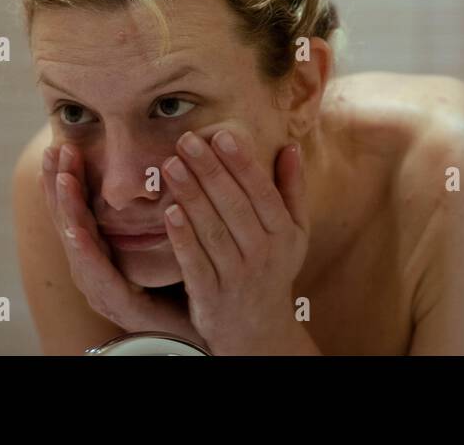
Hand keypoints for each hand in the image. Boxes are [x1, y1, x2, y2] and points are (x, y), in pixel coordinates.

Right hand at [40, 142, 208, 350]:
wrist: (205, 325)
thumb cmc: (187, 277)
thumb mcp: (171, 231)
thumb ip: (162, 200)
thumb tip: (169, 154)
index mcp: (106, 251)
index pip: (81, 208)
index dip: (69, 178)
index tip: (62, 143)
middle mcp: (98, 270)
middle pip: (71, 221)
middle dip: (61, 186)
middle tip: (56, 150)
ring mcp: (105, 289)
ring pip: (79, 243)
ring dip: (68, 210)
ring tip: (62, 179)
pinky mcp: (122, 305)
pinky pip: (100, 274)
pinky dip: (86, 250)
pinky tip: (77, 229)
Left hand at [161, 127, 314, 354]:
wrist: (258, 329)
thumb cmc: (274, 266)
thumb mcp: (295, 230)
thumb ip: (292, 188)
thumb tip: (290, 146)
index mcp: (283, 233)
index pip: (262, 192)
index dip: (242, 163)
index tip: (223, 135)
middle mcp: (263, 254)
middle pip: (234, 207)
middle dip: (209, 171)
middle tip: (186, 141)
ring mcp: (236, 276)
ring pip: (212, 231)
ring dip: (191, 196)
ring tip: (171, 165)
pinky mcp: (210, 296)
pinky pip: (195, 264)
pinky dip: (183, 239)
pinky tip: (169, 213)